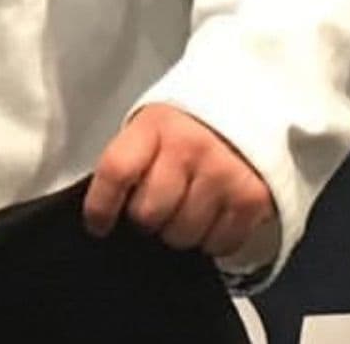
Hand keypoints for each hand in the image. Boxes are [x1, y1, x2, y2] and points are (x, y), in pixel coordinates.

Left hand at [82, 103, 273, 257]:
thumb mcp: (154, 125)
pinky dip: (211, 240)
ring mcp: (222, 174)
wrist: (252, 105)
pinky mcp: (252, 199)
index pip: (116, 171)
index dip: (100, 206)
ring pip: (182, 235)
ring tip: (187, 206)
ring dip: (179, 231)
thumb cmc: (193, 124)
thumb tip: (108, 208)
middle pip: (148, 213)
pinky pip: (218, 245)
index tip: (97, 224)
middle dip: (146, 219)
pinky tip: (213, 214)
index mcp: (155, 125)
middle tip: (156, 206)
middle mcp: (189, 148)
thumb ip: (132, 161)